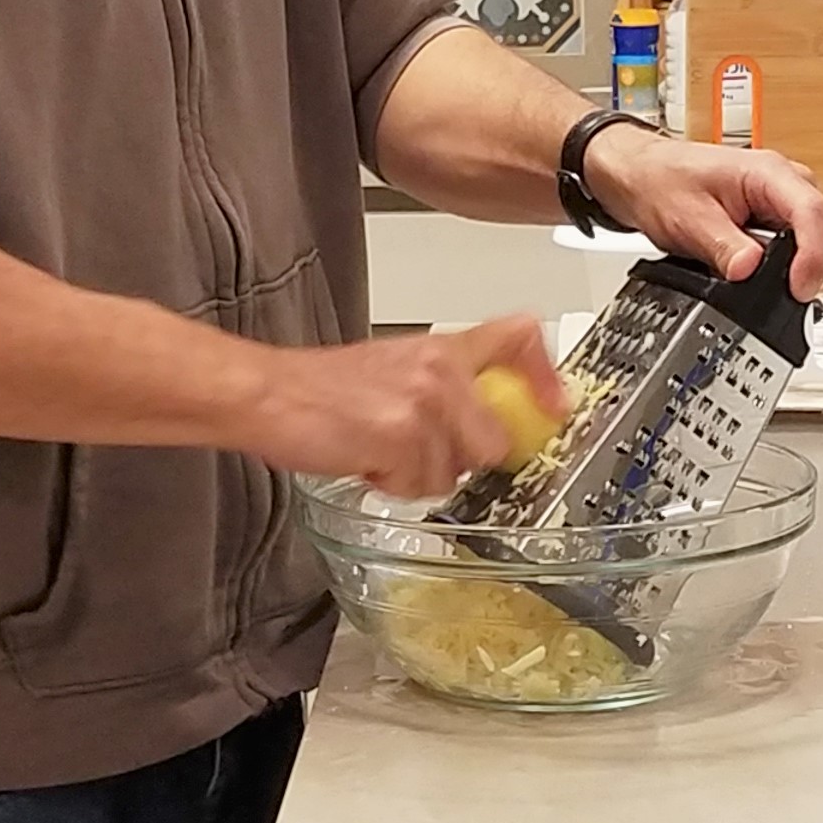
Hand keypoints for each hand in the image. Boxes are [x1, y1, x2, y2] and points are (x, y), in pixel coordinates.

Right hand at [246, 315, 569, 499]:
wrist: (267, 394)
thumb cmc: (319, 391)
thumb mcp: (392, 370)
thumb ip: (443, 391)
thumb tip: (485, 431)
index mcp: (441, 348)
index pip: (518, 337)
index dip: (545, 375)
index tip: (554, 408)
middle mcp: (441, 368)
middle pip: (494, 438)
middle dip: (458, 459)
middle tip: (412, 449)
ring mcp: (424, 401)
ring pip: (457, 469)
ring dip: (419, 475)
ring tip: (379, 449)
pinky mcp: (403, 434)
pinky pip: (422, 484)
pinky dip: (393, 484)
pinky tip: (365, 459)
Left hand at [581, 127, 822, 299]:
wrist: (638, 175)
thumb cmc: (659, 180)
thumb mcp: (688, 219)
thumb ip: (723, 247)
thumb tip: (750, 271)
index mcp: (768, 172)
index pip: (812, 212)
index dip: (814, 256)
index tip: (798, 288)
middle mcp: (781, 183)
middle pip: (819, 229)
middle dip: (806, 267)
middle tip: (784, 298)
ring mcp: (777, 201)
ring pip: (806, 240)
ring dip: (789, 268)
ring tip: (761, 286)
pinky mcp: (768, 219)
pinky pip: (787, 247)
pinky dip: (775, 267)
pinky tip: (753, 277)